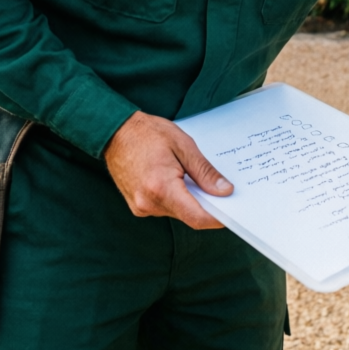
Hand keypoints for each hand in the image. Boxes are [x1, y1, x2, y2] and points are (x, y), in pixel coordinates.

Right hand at [103, 111, 232, 229]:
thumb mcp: (183, 145)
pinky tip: (175, 179)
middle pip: (188, 215)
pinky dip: (175, 198)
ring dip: (188, 199)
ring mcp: (141, 207)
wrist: (115, 131)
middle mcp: (149, 203)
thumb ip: (204, 172)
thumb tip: (225, 191)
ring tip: (189, 175)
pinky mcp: (137, 207)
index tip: (232, 212)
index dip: (217, 218)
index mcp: (161, 187)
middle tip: (217, 187)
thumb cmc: (148, 133)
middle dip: (205, 204)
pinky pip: (164, 208)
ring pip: (177, 212)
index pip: (196, 217)